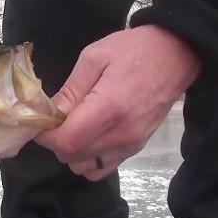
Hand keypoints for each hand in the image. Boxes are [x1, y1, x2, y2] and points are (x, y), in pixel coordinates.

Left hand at [35, 24, 200, 180]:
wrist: (177, 54)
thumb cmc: (133, 50)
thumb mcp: (94, 58)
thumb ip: (69, 90)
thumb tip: (47, 114)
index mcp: (109, 108)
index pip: (66, 142)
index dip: (46, 135)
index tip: (41, 121)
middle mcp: (122, 133)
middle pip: (72, 157)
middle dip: (56, 141)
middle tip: (56, 120)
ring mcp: (132, 144)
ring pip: (85, 167)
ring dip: (72, 151)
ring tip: (74, 126)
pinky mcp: (137, 148)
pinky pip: (102, 168)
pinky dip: (89, 158)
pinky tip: (89, 136)